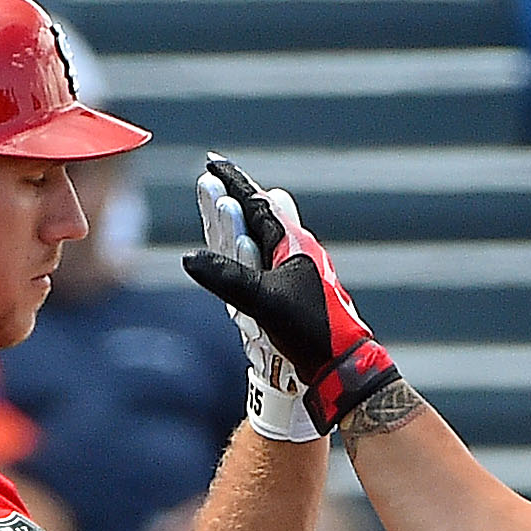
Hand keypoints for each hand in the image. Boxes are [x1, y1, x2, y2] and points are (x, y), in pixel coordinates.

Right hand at [182, 155, 398, 430]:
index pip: (257, 205)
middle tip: (209, 180)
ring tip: (222, 203)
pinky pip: (263, 269)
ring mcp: (293, 278)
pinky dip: (248, 256)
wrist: (339, 367)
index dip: (234, 183)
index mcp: (291, 247)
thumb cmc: (310, 331)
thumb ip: (229, 279)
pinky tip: (247, 250)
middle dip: (230, 200)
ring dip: (237, 224)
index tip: (213, 163)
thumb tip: (190, 257)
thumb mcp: (265, 302)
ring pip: (258, 243)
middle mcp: (293, 257)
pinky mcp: (292, 299)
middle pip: (255, 219)